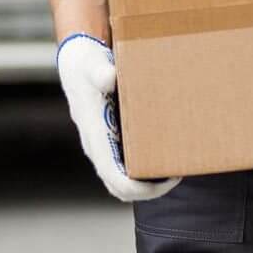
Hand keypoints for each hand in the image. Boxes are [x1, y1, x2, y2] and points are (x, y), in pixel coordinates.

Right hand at [57, 33, 179, 201]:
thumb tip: (110, 77)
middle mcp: (97, 147)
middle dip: (151, 189)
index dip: (142, 189)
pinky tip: (162, 152)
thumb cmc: (86, 65)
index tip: (168, 178)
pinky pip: (125, 166)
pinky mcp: (109, 141)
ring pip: (124, 180)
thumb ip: (100, 71)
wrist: (75, 63)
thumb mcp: (92, 64)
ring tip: (173, 166)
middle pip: (122, 188)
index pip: (116, 179)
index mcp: (94, 136)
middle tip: (177, 173)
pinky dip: (144, 168)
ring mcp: (102, 146)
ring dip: (148, 181)